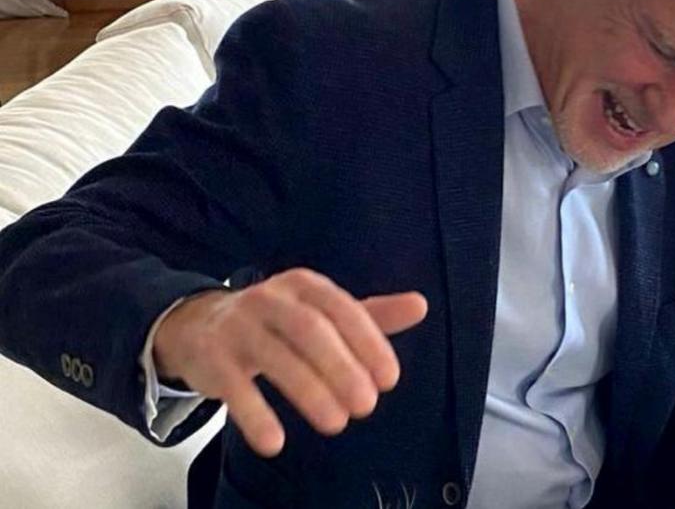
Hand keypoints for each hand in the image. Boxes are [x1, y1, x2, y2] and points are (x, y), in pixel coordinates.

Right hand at [153, 267, 426, 456]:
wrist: (200, 324)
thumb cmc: (279, 321)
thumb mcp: (324, 312)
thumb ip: (372, 315)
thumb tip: (421, 306)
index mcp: (306, 286)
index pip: (343, 309)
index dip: (368, 342)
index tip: (390, 379)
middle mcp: (271, 299)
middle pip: (310, 330)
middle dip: (341, 367)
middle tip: (367, 406)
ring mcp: (238, 326)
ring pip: (275, 356)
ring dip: (308, 391)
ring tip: (336, 424)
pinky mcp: (211, 358)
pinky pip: (233, 386)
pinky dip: (254, 414)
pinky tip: (275, 441)